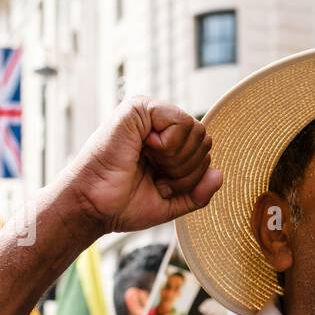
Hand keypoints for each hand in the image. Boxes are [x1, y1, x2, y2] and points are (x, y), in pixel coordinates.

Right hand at [61, 96, 222, 237]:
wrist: (94, 207)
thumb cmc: (125, 204)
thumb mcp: (173, 203)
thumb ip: (199, 192)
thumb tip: (220, 174)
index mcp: (167, 142)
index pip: (204, 152)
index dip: (190, 177)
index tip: (160, 186)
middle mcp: (160, 124)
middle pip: (205, 140)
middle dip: (186, 171)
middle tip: (155, 177)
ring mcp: (150, 113)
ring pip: (197, 131)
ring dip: (177, 162)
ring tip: (149, 164)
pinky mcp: (139, 108)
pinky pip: (182, 121)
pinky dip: (170, 146)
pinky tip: (145, 150)